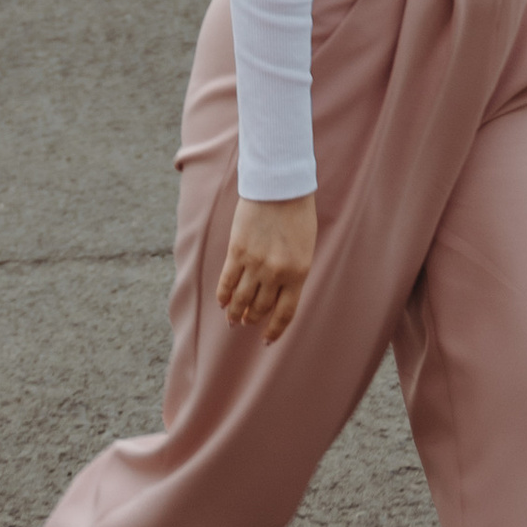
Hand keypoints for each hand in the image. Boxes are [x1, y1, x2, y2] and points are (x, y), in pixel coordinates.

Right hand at [217, 194, 316, 340]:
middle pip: (260, 307)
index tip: (266, 340)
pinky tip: (222, 302)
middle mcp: (276, 273)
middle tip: (246, 322)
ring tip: (232, 319)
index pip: (285, 313)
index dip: (274, 331)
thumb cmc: (297, 214)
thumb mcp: (304, 248)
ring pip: (241, 299)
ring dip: (235, 313)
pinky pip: (227, 282)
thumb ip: (293, 272)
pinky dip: (223, 295)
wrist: (281, 186)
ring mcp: (255, 263)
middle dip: (252, 318)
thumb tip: (278, 293)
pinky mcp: (237, 252)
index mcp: (298, 273)